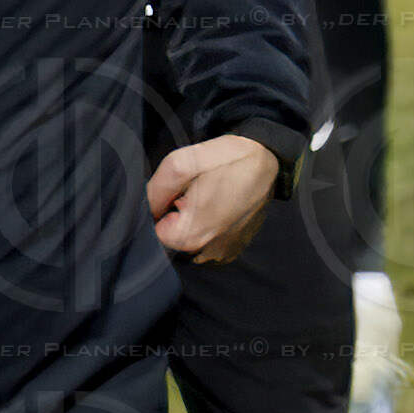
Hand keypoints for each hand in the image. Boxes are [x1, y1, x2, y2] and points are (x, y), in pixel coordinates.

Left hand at [147, 135, 280, 265]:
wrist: (266, 159)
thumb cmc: (226, 159)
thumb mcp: (182, 162)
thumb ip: (156, 190)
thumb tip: (147, 209)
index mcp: (192, 233)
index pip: (155, 234)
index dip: (160, 211)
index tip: (175, 196)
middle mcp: (208, 251)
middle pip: (173, 241)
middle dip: (176, 218)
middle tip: (193, 194)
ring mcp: (223, 253)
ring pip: (190, 244)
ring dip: (192, 224)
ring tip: (208, 200)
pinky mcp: (234, 249)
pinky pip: (209, 245)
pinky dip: (208, 229)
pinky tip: (219, 209)